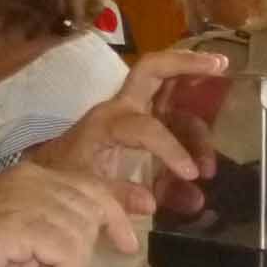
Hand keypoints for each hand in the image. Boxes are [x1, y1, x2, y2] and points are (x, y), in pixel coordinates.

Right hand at [0, 161, 138, 266]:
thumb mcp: (18, 237)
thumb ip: (49, 237)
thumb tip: (75, 253)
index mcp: (34, 176)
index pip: (91, 184)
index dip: (116, 211)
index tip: (127, 241)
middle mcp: (37, 180)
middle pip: (94, 205)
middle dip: (98, 241)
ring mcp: (31, 199)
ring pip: (82, 232)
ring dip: (71, 264)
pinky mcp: (25, 224)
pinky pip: (68, 250)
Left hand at [26, 50, 225, 200]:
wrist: (46, 178)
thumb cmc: (62, 178)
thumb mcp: (84, 190)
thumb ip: (115, 197)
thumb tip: (150, 203)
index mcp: (108, 121)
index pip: (146, 127)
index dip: (171, 149)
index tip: (190, 175)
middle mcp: (124, 110)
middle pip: (156, 72)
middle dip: (187, 64)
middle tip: (221, 65)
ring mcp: (135, 117)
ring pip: (175, 110)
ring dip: (198, 134)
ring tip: (208, 170)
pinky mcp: (142, 132)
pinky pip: (173, 132)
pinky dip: (188, 153)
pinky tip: (194, 187)